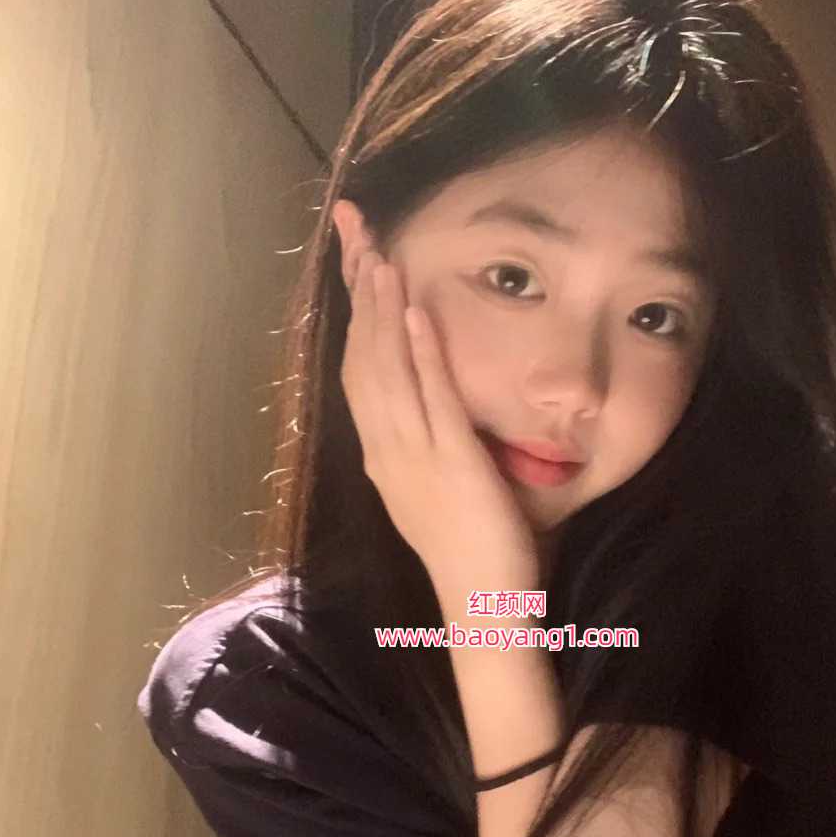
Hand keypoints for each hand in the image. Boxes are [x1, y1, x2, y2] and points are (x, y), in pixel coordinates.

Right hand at [341, 251, 540, 617]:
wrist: (481, 606)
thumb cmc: (468, 551)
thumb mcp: (434, 489)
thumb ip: (426, 445)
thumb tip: (429, 403)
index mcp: (382, 455)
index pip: (358, 370)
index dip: (354, 312)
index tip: (355, 258)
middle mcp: (387, 450)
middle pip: (363, 357)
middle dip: (360, 290)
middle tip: (356, 230)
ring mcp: (416, 457)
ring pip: (390, 371)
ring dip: (383, 309)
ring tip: (380, 255)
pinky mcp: (453, 465)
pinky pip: (433, 400)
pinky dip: (423, 353)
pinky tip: (417, 312)